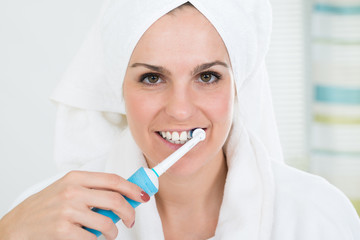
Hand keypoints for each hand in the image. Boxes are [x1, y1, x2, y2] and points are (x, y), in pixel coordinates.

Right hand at [0, 171, 149, 239]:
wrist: (18, 225)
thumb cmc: (46, 207)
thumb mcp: (68, 189)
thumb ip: (93, 190)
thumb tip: (124, 195)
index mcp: (76, 178)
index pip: (113, 180)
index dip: (132, 188)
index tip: (143, 195)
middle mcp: (73, 192)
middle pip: (115, 200)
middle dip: (130, 212)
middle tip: (131, 219)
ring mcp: (68, 211)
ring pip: (107, 223)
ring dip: (114, 231)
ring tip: (109, 233)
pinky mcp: (63, 231)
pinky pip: (93, 239)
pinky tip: (90, 238)